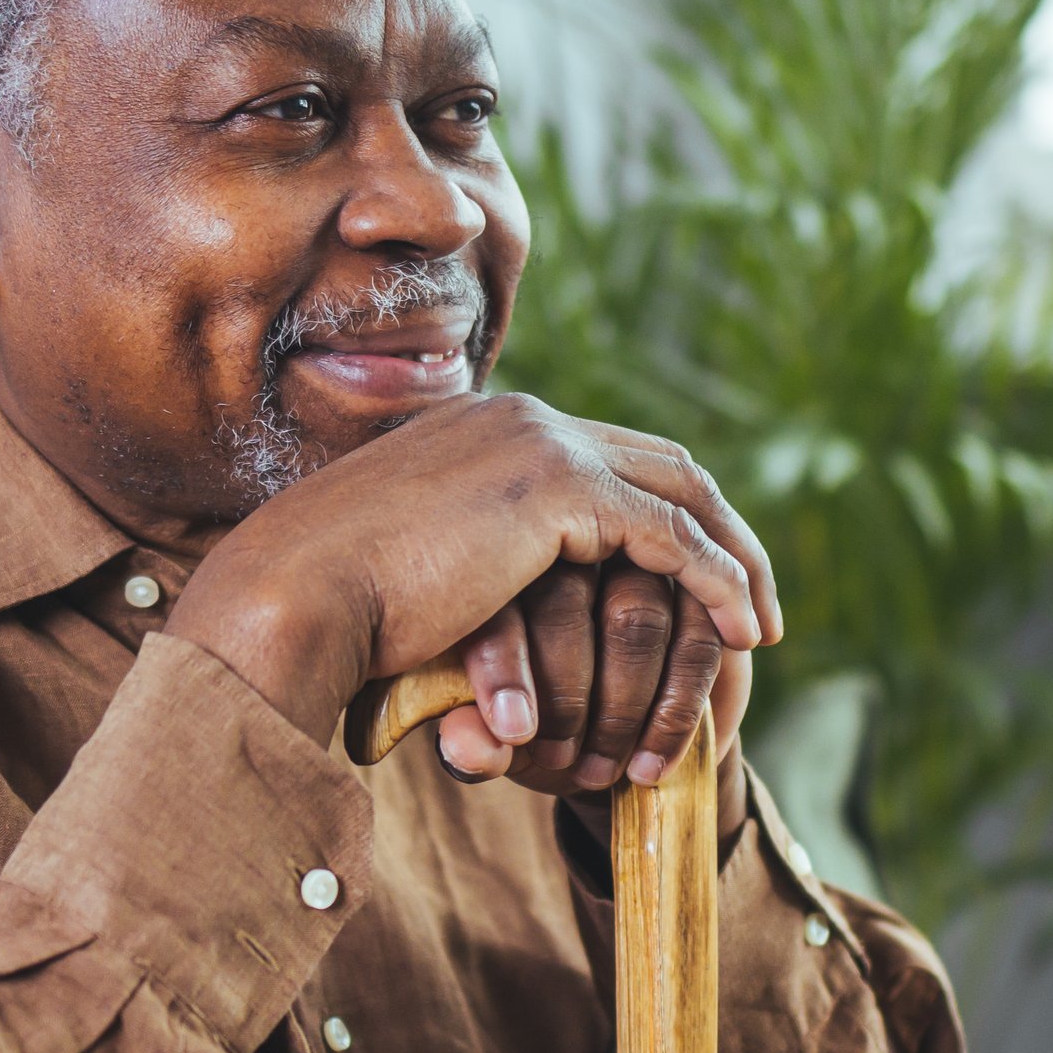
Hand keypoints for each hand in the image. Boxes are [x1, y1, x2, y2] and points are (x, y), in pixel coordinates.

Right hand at [169, 395, 777, 788]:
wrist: (292, 592)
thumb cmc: (330, 608)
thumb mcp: (411, 573)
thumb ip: (465, 571)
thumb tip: (484, 616)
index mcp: (486, 428)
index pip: (607, 459)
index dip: (665, 518)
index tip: (694, 584)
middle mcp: (522, 419)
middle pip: (662, 462)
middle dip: (720, 530)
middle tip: (754, 602)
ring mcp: (541, 443)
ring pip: (681, 493)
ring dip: (734, 560)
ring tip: (760, 628)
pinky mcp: (558, 487)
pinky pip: (671, 535)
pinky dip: (718, 581)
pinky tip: (742, 632)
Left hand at [425, 566, 753, 834]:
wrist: (614, 752)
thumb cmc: (538, 736)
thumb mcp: (496, 745)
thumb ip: (472, 746)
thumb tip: (471, 749)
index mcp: (500, 571)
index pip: (498, 599)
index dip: (502, 669)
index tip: (512, 735)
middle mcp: (566, 545)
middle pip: (567, 596)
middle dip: (568, 697)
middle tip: (564, 763)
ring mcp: (641, 561)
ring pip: (637, 615)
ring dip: (622, 708)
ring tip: (603, 772)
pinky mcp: (700, 597)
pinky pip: (697, 640)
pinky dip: (676, 710)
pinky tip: (654, 762)